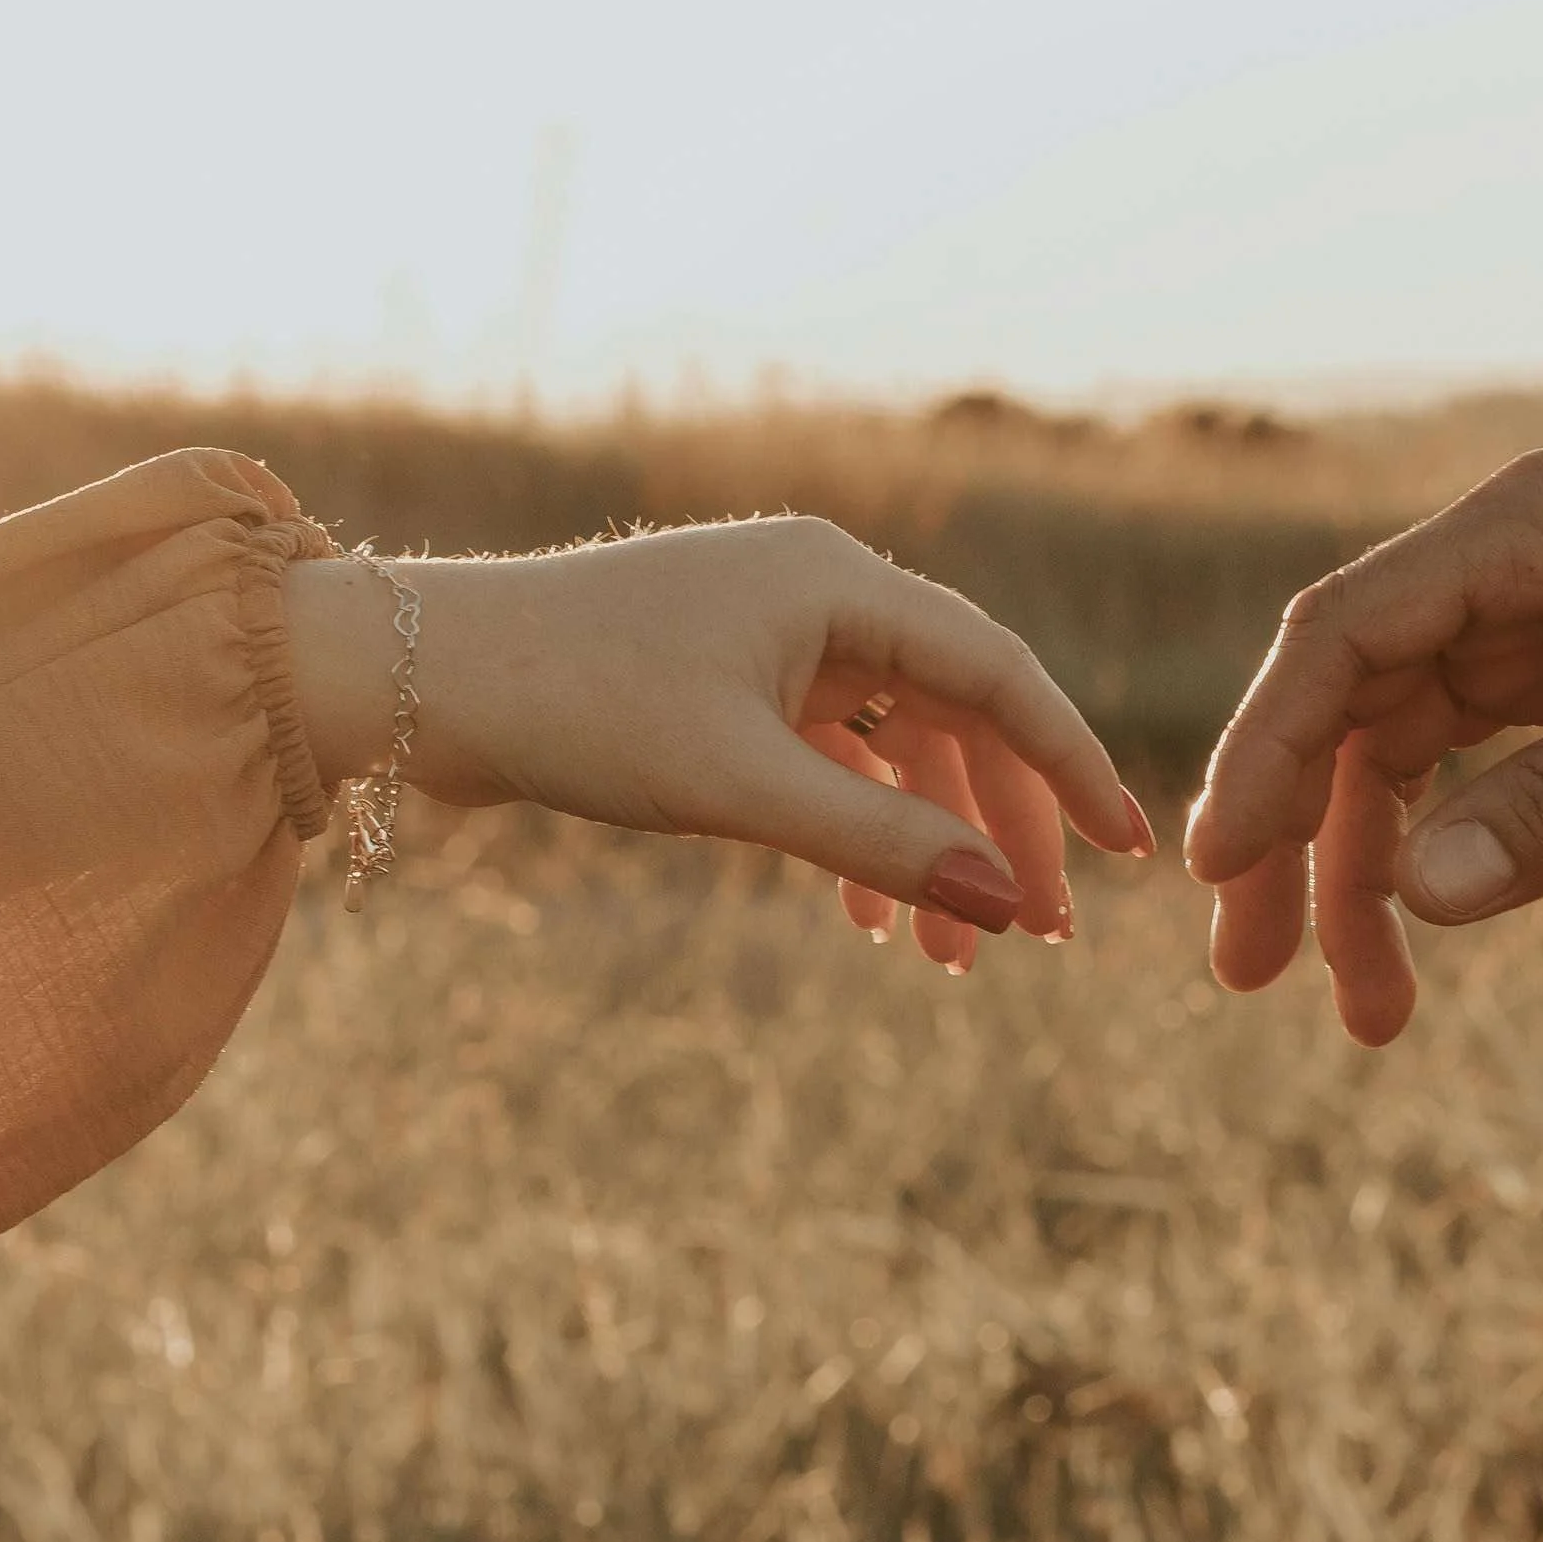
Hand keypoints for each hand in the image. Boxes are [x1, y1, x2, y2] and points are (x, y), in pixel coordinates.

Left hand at [285, 519, 1153, 970]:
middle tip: (1043, 936)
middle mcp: (820, 591)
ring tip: (950, 959)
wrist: (415, 678)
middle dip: (1001, 828)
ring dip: (927, 846)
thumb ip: (881, 844)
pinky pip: (832, 757)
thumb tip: (1008, 906)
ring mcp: (773, 634)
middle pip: (957, 712)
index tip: (1127, 853)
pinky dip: (860, 832)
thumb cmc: (575, 705)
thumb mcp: (739, 786)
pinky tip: (869, 921)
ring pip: (896, 745)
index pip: (998, 673)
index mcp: (837, 582)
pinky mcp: (728, 678)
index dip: (1070, 766)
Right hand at [1182, 445, 1542, 1042]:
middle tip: (1247, 971)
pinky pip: (1475, 763)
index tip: (1219, 864)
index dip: (1266, 747)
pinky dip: (1450, 848)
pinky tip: (1430, 935)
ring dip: (1367, 867)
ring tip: (1364, 1011)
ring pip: (1404, 745)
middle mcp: (1514, 558)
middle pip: (1351, 697)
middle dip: (1294, 835)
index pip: (1346, 633)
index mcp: (1528, 522)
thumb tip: (1420, 895)